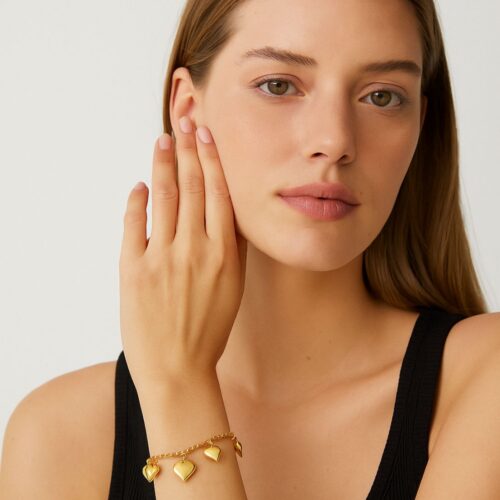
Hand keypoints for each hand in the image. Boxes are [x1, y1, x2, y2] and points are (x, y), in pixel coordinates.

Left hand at [118, 116, 246, 389]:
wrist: (178, 368)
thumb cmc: (209, 330)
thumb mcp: (232, 287)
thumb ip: (231, 248)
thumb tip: (224, 213)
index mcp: (223, 254)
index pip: (218, 194)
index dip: (211, 160)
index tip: (206, 134)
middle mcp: (195, 249)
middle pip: (192, 186)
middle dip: (187, 149)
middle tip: (184, 121)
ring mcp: (162, 258)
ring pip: (164, 197)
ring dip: (163, 164)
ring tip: (162, 140)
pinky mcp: (134, 270)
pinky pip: (134, 225)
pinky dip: (136, 201)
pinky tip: (140, 185)